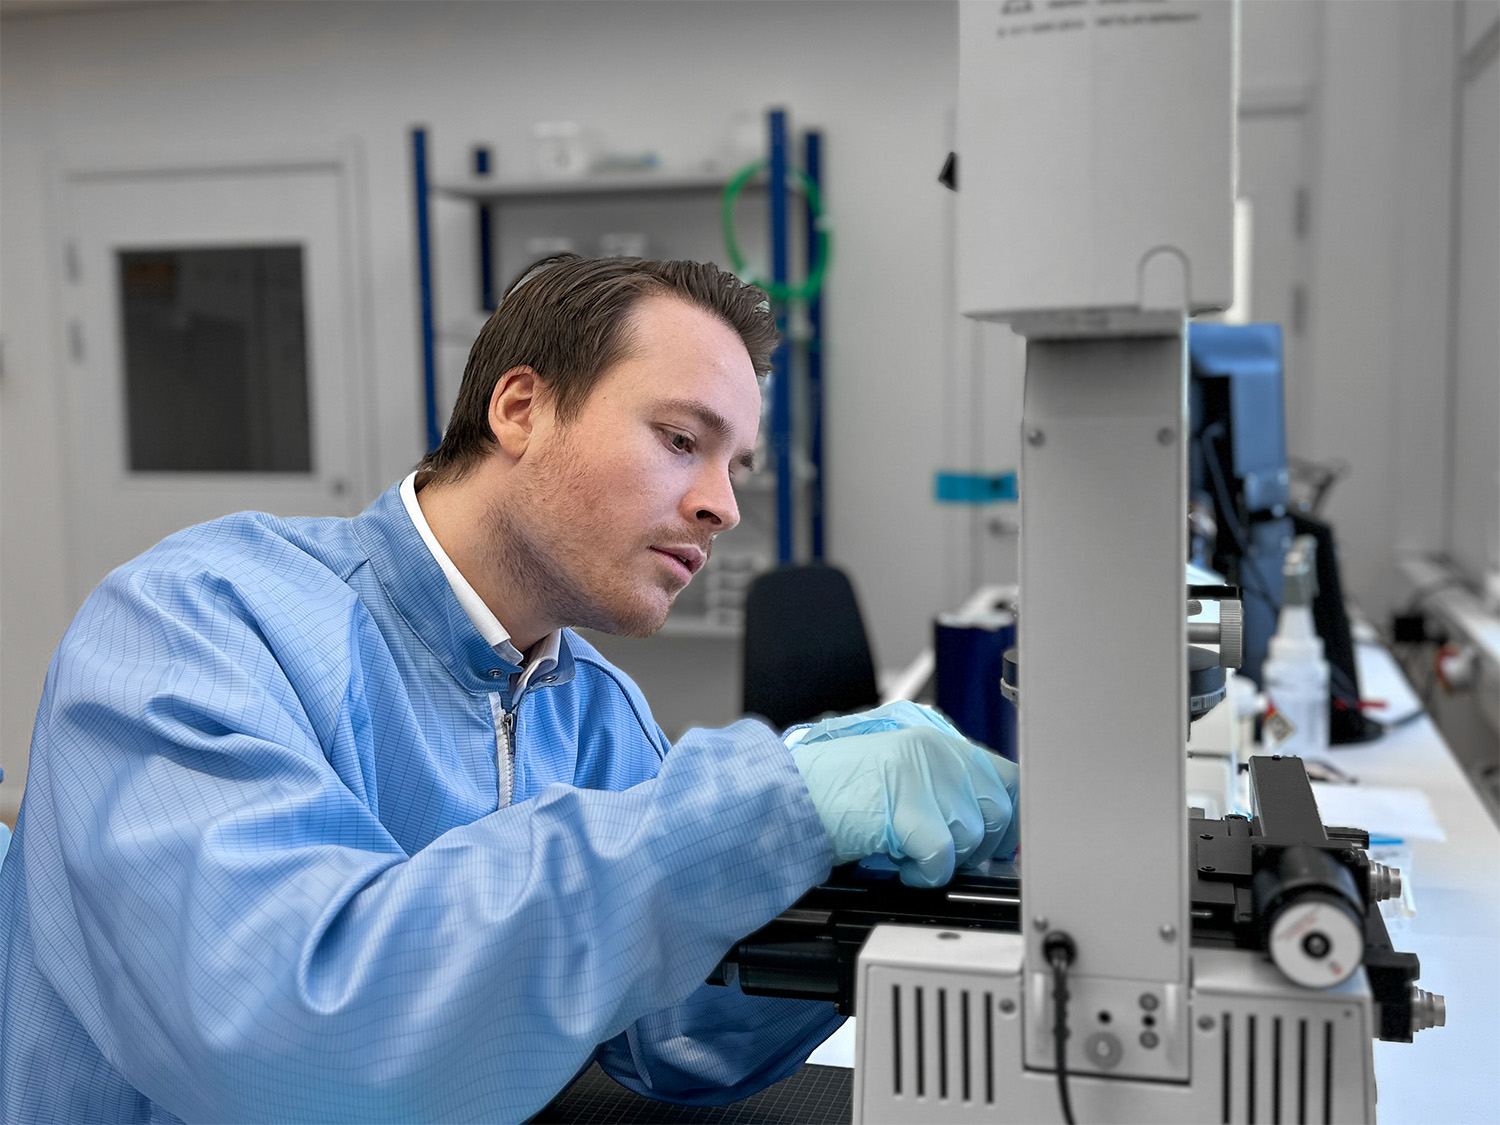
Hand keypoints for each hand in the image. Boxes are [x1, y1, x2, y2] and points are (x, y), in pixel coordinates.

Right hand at [791, 725, 1016, 887]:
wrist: (788, 797)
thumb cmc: (834, 791)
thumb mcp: (898, 775)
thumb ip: (944, 788)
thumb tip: (991, 826)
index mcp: (937, 739)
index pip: (1008, 776)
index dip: (1009, 818)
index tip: (1001, 844)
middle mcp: (935, 748)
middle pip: (997, 811)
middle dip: (972, 845)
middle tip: (935, 852)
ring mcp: (921, 771)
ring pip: (970, 836)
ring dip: (941, 860)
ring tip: (905, 851)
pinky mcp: (904, 802)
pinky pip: (941, 857)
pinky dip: (922, 873)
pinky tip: (897, 863)